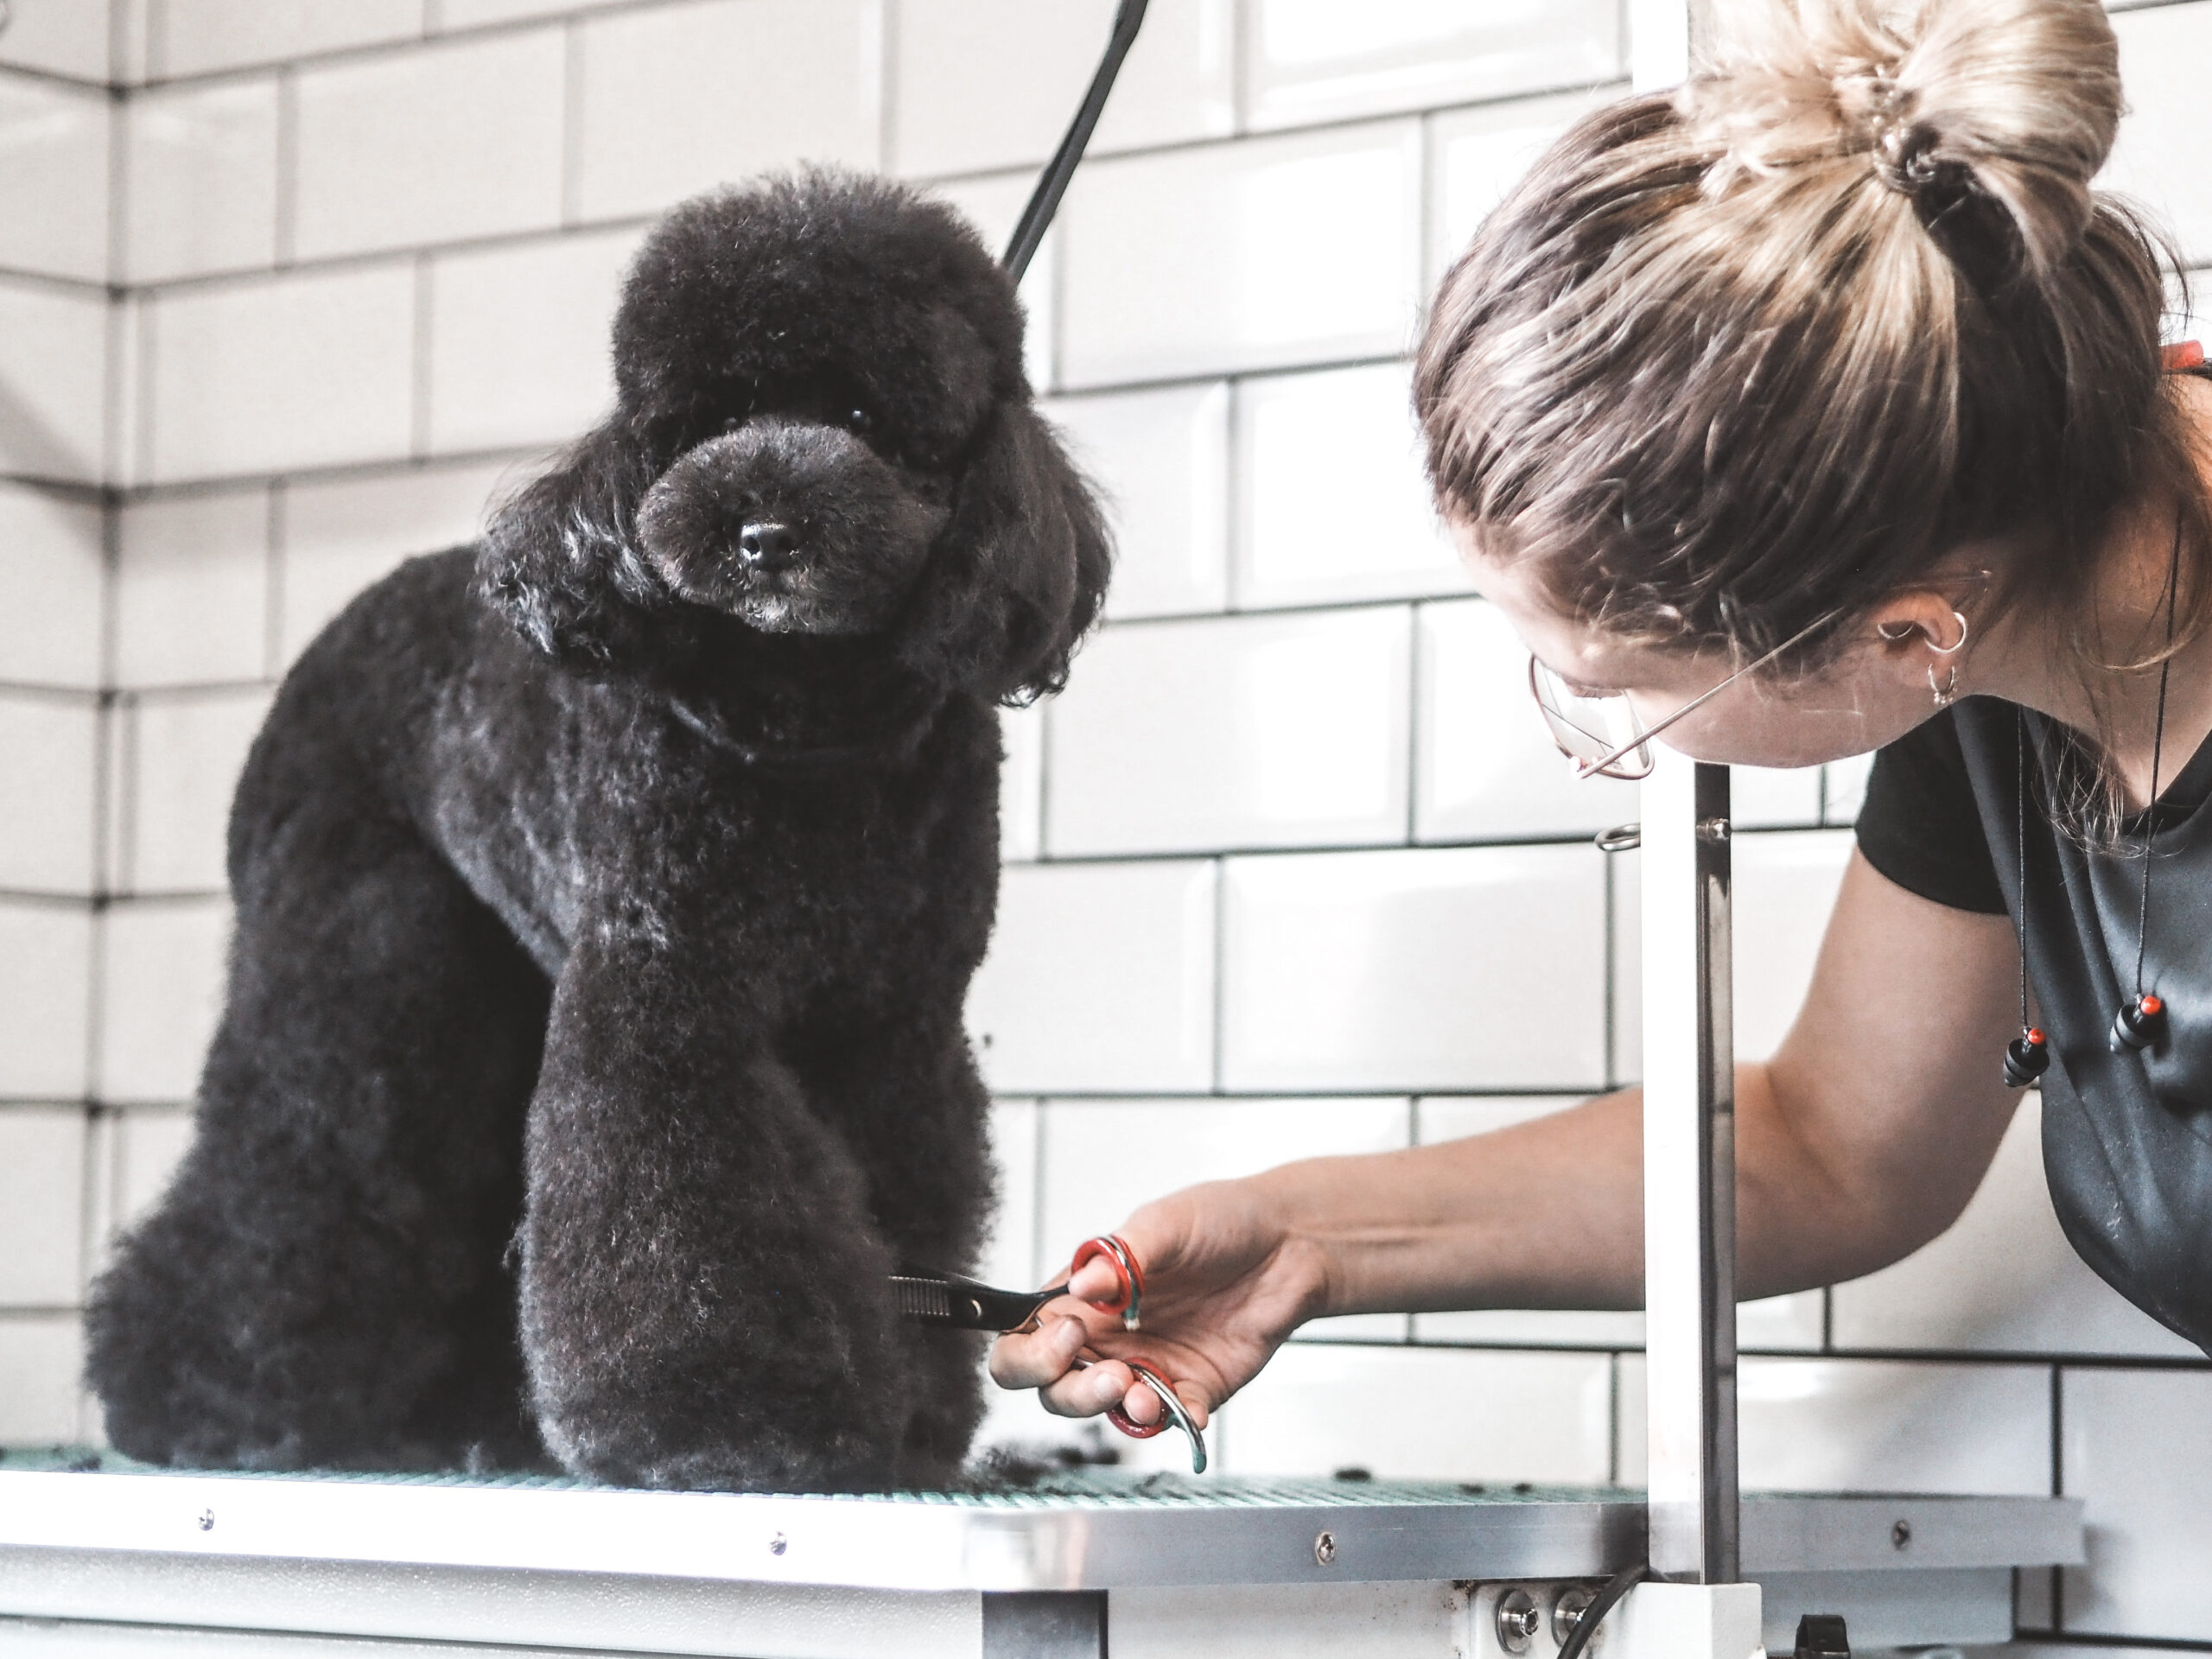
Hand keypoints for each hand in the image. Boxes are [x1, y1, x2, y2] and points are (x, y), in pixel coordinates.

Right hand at [987, 1175, 1329, 1431]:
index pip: (1026, 1337)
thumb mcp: (1168, 1222)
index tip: (1070, 1334)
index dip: (1032, 1350)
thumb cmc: (1223, 1220)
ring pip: (1104, 1409)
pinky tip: (1184, 1405)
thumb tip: (1083, 1285)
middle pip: (1053, 1387)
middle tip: (1109, 1373)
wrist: (1291, 1244)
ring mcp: (1147, 1364)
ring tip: (1142, 1394)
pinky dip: (1170, 1419)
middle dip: (1068, 1392)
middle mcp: (1107, 1335)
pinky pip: (1168, 1417)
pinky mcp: (1191, 1386)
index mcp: (1085, 1294)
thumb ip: (1122, 1256)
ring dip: (1114, 1410)